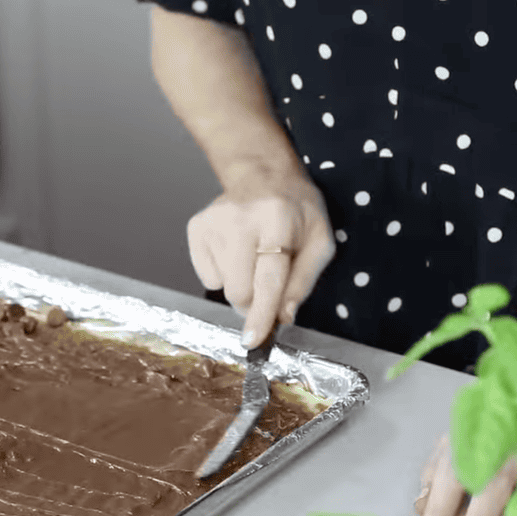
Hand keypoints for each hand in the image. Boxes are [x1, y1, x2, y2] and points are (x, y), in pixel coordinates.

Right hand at [187, 163, 333, 347]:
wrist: (264, 175)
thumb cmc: (297, 212)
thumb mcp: (319, 242)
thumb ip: (304, 281)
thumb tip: (283, 317)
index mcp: (277, 220)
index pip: (268, 278)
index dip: (262, 313)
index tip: (253, 340)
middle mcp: (240, 218)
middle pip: (239, 290)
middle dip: (255, 302)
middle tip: (268, 285)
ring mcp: (213, 221)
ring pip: (223, 287)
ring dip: (242, 284)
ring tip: (254, 257)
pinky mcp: (196, 227)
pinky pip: (208, 277)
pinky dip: (224, 274)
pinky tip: (236, 251)